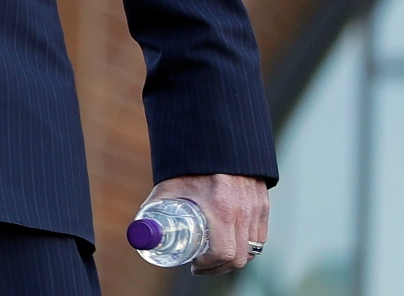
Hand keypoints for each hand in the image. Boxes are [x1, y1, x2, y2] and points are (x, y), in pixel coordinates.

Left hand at [143, 174, 268, 274]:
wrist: (215, 137)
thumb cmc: (188, 163)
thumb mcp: (169, 186)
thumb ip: (154, 208)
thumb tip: (140, 232)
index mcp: (221, 209)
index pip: (224, 253)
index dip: (209, 266)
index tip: (195, 265)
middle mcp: (243, 211)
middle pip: (239, 256)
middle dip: (220, 267)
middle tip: (203, 265)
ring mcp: (256, 207)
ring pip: (252, 248)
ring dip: (235, 257)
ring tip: (216, 256)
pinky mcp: (263, 202)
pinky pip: (260, 235)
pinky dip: (248, 245)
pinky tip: (233, 243)